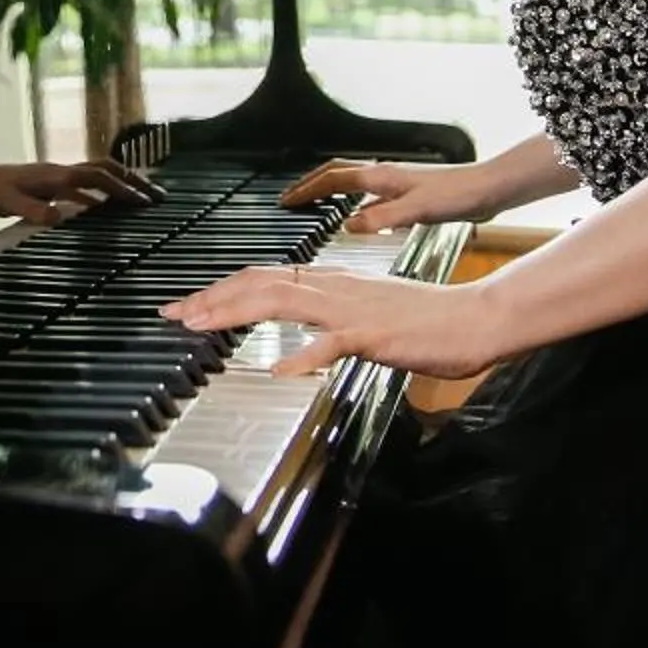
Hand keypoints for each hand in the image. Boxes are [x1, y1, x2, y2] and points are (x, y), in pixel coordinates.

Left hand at [0, 157, 166, 223]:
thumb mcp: (5, 204)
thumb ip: (31, 210)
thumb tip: (58, 216)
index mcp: (55, 176)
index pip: (99, 179)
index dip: (124, 189)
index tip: (147, 202)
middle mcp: (59, 172)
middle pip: (106, 170)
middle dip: (133, 181)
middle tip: (157, 197)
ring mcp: (53, 177)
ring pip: (96, 175)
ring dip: (120, 185)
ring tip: (140, 200)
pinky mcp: (46, 185)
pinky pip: (82, 186)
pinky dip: (100, 194)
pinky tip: (102, 208)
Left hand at [157, 267, 505, 380]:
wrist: (474, 319)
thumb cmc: (427, 322)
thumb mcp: (368, 316)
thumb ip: (332, 321)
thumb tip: (302, 335)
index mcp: (332, 284)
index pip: (264, 278)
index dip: (221, 290)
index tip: (187, 305)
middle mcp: (334, 288)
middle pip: (259, 284)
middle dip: (210, 298)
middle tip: (172, 314)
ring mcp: (352, 309)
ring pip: (282, 302)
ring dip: (235, 312)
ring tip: (200, 326)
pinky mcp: (375, 334)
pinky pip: (333, 343)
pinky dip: (304, 355)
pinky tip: (281, 369)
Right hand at [280, 158, 496, 233]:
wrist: (489, 189)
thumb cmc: (458, 194)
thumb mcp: (416, 211)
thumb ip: (381, 218)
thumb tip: (348, 225)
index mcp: (380, 175)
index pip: (331, 178)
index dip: (306, 190)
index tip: (286, 201)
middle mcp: (384, 175)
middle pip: (336, 174)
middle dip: (311, 186)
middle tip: (291, 199)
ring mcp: (396, 183)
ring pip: (352, 182)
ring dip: (330, 192)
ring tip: (315, 207)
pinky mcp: (408, 194)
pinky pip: (368, 195)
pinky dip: (353, 204)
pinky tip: (359, 220)